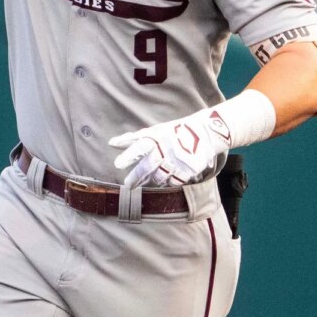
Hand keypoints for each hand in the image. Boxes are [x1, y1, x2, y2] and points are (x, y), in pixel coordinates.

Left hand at [110, 109, 231, 188]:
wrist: (205, 133)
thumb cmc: (174, 131)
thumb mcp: (154, 131)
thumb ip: (133, 139)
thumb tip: (111, 143)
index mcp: (157, 138)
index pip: (140, 147)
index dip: (129, 156)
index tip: (117, 164)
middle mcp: (167, 150)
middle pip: (148, 167)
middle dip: (136, 177)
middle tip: (128, 185)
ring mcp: (178, 161)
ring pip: (159, 177)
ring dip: (151, 180)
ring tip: (147, 180)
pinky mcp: (188, 171)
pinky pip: (173, 181)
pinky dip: (166, 182)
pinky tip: (164, 179)